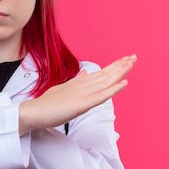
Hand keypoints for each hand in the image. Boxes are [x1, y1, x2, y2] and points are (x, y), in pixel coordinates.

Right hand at [18, 54, 136, 133]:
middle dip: (121, 65)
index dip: (113, 66)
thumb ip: (75, 81)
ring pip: (106, 81)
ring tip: (132, 63)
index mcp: (78, 83)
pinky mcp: (82, 103)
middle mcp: (83, 85)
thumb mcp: (62, 89)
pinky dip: (114, 89)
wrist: (34, 112)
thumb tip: (86, 73)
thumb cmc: (46, 104)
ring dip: (120, 72)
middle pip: (105, 74)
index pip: (99, 73)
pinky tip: (124, 83)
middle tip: (134, 56)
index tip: (124, 60)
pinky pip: (102, 96)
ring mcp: (83, 93)